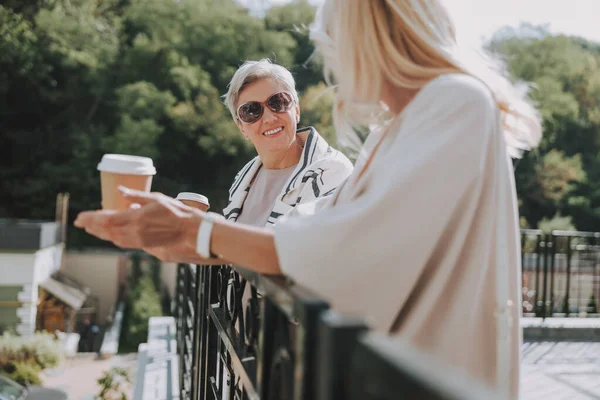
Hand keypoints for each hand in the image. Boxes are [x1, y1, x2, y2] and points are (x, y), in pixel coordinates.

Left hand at [74, 187, 200, 249]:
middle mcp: (134, 231)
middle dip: (91, 226)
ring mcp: (139, 240)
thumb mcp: (155, 198)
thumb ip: (135, 196)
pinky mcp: (144, 245)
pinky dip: (112, 237)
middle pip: (106, 230)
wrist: (189, 230)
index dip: (91, 219)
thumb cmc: (175, 211)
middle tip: (80, 222)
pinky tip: (108, 235)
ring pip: (113, 238)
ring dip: (100, 233)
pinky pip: (122, 242)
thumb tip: (119, 190)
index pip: (106, 219)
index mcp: (136, 218)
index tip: (80, 217)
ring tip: (90, 228)